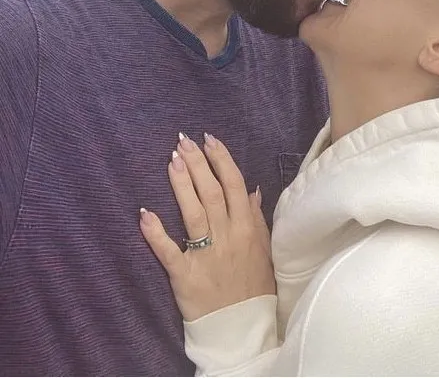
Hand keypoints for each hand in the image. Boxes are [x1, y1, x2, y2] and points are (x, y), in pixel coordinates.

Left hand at [140, 133, 275, 321]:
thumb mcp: (264, 249)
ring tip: (171, 161)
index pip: (233, 184)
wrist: (242, 328)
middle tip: (183, 141)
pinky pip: (168, 251)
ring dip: (181, 184)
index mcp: (247, 226)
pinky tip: (145, 212)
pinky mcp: (185, 275)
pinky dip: (155, 232)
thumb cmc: (254, 286)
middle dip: (197, 163)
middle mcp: (228, 235)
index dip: (221, 159)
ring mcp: (206, 254)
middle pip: (211, 191)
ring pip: (192, 212)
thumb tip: (251, 190)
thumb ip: (256, 218)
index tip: (209, 139)